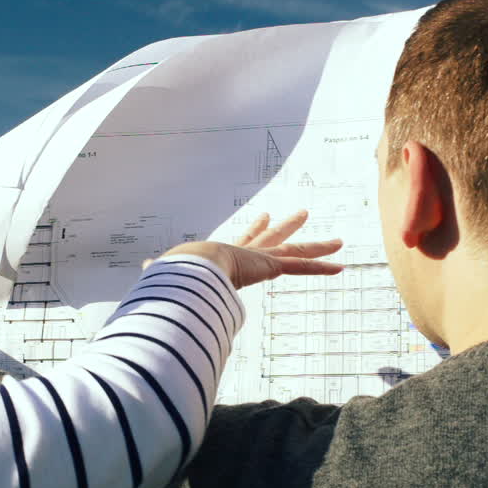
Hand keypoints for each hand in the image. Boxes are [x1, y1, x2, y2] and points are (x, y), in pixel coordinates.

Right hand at [161, 210, 343, 289]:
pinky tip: (342, 266)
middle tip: (302, 214)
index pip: (245, 241)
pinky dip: (322, 267)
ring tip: (339, 241)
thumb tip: (146, 267)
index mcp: (227, 257)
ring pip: (297, 251)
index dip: (255, 229)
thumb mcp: (173, 273)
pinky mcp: (270, 266)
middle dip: (289, 227)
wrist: (189, 269)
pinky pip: (302, 267)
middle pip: (275, 238)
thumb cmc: (179, 273)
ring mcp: (262, 258)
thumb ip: (163, 272)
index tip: (265, 217)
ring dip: (319, 246)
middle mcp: (248, 254)